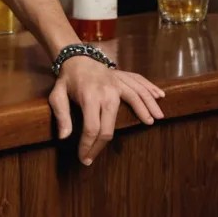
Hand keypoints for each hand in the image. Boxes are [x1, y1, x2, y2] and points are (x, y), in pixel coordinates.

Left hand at [49, 56, 164, 165]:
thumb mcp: (57, 95)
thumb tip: (64, 137)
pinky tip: (160, 96)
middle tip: (96, 157)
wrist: (74, 57)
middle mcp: (106, 91)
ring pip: (135, 99)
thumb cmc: (67, 80)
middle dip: (102, 145)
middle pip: (110, 125)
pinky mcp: (122, 78)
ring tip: (152, 123)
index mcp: (89, 97)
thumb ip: (61, 115)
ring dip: (145, 111)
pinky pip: (139, 82)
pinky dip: (150, 88)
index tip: (83, 158)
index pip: (92, 128)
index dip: (88, 146)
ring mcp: (116, 83)